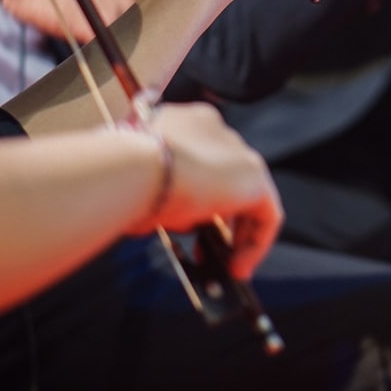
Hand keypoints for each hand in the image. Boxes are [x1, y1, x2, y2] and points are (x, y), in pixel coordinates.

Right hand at [134, 102, 282, 280]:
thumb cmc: (123, 173)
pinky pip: (266, 215)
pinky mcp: (256, 178)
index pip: (201, 159)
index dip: (197, 195)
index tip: (186, 222)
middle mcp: (217, 131)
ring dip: (237, 233)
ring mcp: (239, 152)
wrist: (136, 167)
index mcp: (187, 123)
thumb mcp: (139, 181)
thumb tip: (158, 216)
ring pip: (248, 197)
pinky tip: (237, 266)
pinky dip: (254, 244)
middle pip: (228, 179)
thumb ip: (157, 192)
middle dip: (219, 217)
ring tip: (222, 263)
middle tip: (204, 248)